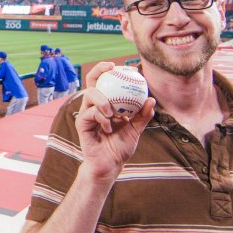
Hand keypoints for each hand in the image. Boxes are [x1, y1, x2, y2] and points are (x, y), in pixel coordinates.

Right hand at [75, 62, 154, 185]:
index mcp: (106, 104)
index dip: (112, 71)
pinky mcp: (81, 124)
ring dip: (103, 100)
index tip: (126, 67)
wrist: (110, 165)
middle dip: (99, 69)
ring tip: (112, 112)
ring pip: (90, 94)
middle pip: (92, 80)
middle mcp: (95, 106)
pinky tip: (108, 127)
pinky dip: (101, 117)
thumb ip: (143, 115)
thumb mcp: (135, 129)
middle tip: (111, 68)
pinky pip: (89, 113)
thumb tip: (151, 99)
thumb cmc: (120, 147)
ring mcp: (86, 114)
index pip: (107, 82)